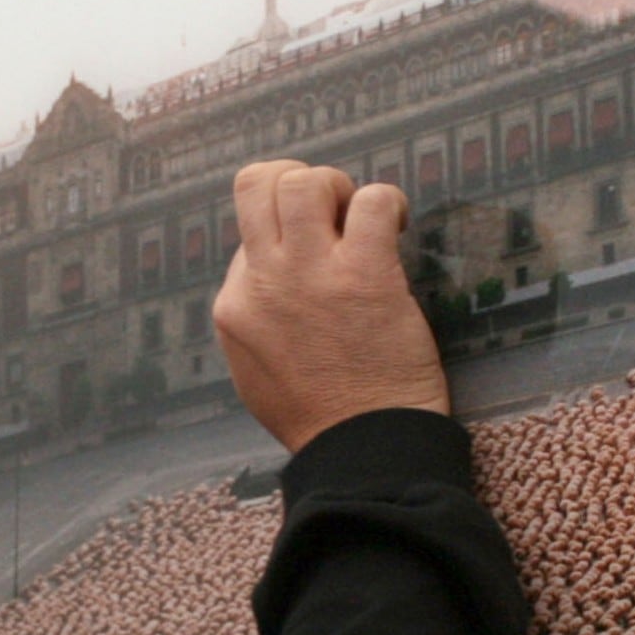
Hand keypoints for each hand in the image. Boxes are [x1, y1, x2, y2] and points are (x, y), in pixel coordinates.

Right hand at [215, 161, 450, 452]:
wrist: (364, 453)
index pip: (248, 235)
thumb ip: (256, 325)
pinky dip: (388, 202)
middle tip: (334, 212)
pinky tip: (398, 227)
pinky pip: (373, 201)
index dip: (285, 235)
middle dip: (298, 182)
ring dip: (339, 187)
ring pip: (304, 180)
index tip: (317, 254)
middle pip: (256, 185)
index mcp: (236, 307)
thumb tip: (268, 288)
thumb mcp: (257, 374)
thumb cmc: (323, 423)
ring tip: (363, 218)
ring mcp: (311, 275)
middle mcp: (264, 282)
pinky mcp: (364, 276)